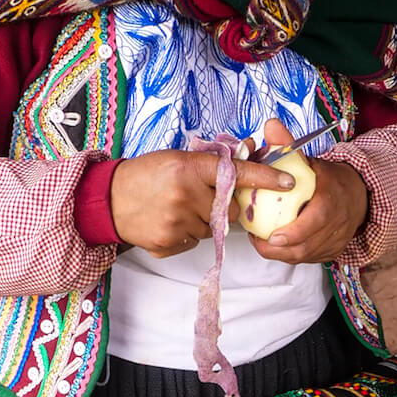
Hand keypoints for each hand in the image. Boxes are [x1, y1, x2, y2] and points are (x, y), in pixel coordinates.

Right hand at [109, 148, 295, 256]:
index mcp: (189, 168)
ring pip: (213, 229)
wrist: (107, 200)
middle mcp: (186, 195)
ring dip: (203, 221)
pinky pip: (196, 242)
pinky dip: (187, 234)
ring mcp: (178, 222)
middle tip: (200, 198)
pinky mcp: (169, 243)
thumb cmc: (145, 175)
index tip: (289, 182)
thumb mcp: (177, 159)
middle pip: (230, 210)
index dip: (265, 177)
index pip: (236, 172)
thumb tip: (251, 153)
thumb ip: (212, 163)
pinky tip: (168, 222)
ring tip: (177, 209)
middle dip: (223, 206)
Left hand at [248, 118, 368, 265]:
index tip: (274, 236)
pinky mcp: (333, 252)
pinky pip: (310, 259)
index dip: (296, 232)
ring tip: (261, 243)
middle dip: (281, 250)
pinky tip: (274, 247)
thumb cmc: (328, 179)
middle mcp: (338, 223)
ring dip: (282, 254)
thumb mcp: (311, 159)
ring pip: (307, 256)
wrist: (358, 195)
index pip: (318, 219)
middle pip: (309, 245)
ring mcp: (337, 241)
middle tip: (259, 241)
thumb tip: (270, 125)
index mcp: (333, 199)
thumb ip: (289, 145)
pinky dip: (290, 256)